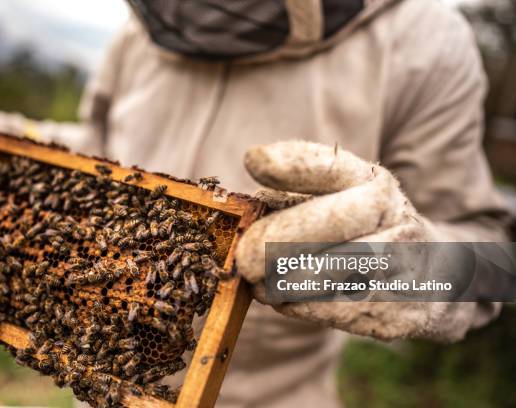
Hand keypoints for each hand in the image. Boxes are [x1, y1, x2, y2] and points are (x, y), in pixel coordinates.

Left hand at [235, 141, 478, 341]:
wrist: (438, 276)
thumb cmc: (366, 231)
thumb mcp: (343, 201)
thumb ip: (296, 195)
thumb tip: (249, 203)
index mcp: (372, 182)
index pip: (333, 166)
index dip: (293, 163)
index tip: (254, 161)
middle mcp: (393, 215)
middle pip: (334, 220)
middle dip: (279, 240)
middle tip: (243, 259)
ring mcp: (403, 262)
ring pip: (333, 272)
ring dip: (283, 281)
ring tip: (256, 282)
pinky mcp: (400, 308)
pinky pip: (337, 309)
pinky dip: (300, 305)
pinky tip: (282, 299)